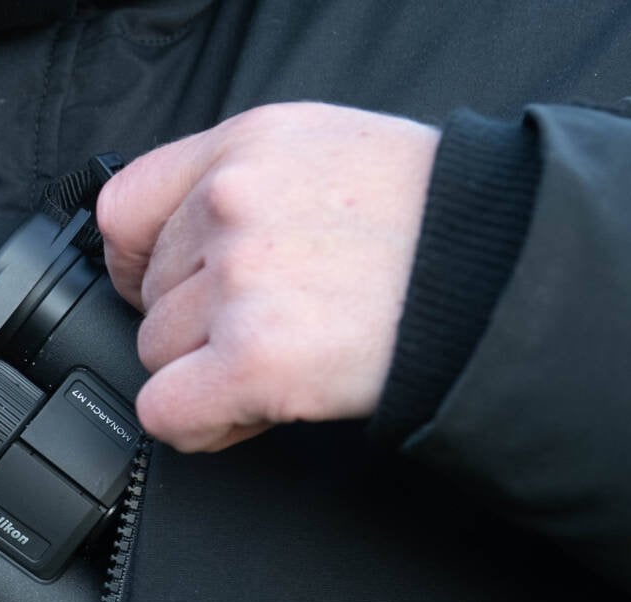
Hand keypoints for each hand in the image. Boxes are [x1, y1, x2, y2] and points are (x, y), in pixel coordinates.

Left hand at [96, 102, 440, 451]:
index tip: (172, 286)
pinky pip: (167, 412)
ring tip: (287, 358)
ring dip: (208, 374)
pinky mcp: (253, 358)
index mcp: (243, 147)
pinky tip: (254, 407)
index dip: (140, 262)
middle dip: (200, 325)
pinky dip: (203, 425)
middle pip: (148, 295)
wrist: (506, 271)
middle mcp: (231, 205)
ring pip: (157, 354)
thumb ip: (241, 186)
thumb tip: (172, 248)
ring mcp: (239, 282)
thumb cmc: (431, 221)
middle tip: (277, 326)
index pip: (124, 209)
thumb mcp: (325, 153)